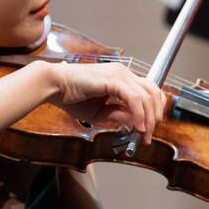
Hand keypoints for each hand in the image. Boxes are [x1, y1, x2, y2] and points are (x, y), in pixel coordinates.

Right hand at [47, 60, 164, 144]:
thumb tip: (137, 124)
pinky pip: (134, 98)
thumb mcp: (100, 112)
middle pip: (153, 93)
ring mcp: (119, 74)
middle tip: (148, 136)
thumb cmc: (71, 97)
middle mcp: (123, 73)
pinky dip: (139, 114)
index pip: (149, 90)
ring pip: (147, 96)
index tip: (149, 128)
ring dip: (149, 118)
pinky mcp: (113, 79)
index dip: (154, 109)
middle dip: (155, 116)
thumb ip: (119, 116)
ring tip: (144, 134)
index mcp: (121, 77)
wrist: (53, 86)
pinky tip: (137, 126)